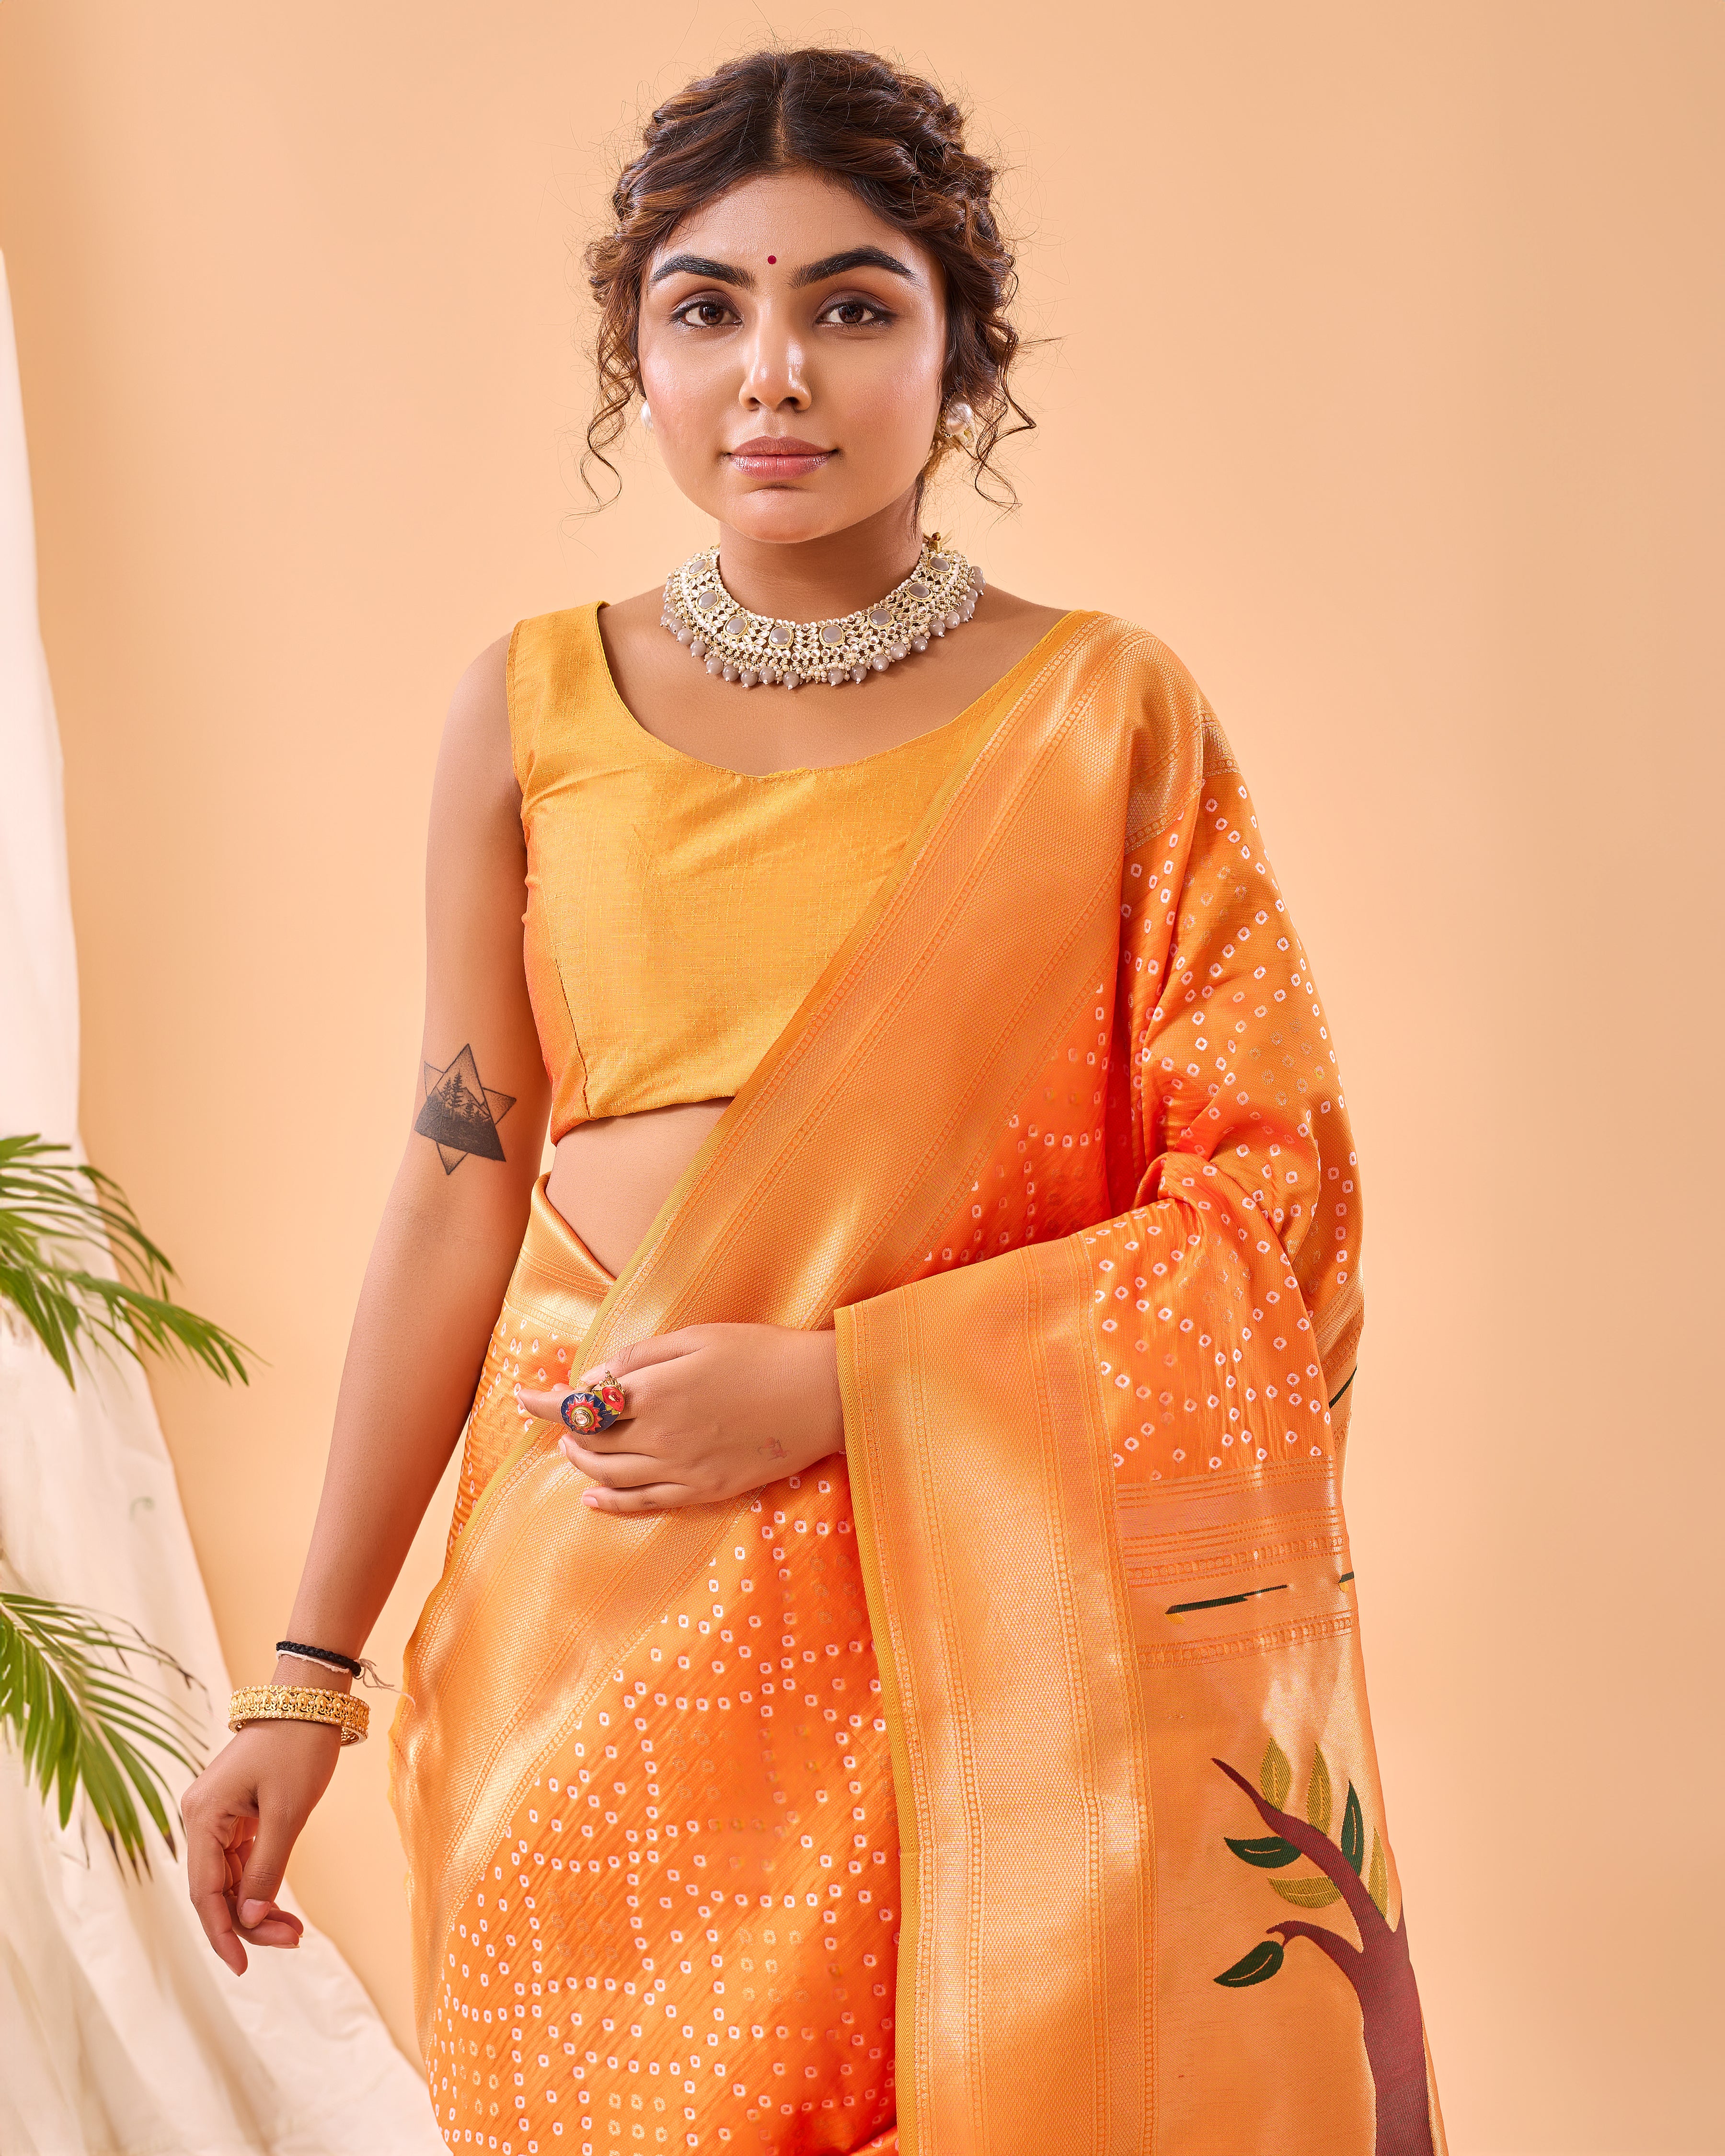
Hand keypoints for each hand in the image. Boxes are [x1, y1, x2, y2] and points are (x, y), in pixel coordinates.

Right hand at [182, 1688, 343, 1971]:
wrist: (310, 1696)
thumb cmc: (300, 1746)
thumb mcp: (288, 1812)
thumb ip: (266, 1867)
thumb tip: (249, 1916)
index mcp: (203, 1816)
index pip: (204, 1893)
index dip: (222, 1933)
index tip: (242, 1968)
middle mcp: (200, 1817)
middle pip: (215, 1889)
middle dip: (249, 1922)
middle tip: (292, 1941)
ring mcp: (216, 1814)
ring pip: (229, 1878)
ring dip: (257, 1907)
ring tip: (294, 1931)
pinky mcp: (235, 1811)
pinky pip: (240, 1860)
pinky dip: (260, 1883)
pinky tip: (280, 1906)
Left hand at [516, 1323, 843, 1513]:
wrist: (823, 1395)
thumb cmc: (762, 1353)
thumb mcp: (699, 1337)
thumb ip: (642, 1357)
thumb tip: (595, 1378)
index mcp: (656, 1391)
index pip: (581, 1403)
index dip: (544, 1402)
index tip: (520, 1397)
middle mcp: (661, 1436)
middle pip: (591, 1442)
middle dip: (565, 1430)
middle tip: (555, 1416)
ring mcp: (682, 1469)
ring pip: (609, 1476)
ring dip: (582, 1462)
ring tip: (573, 1449)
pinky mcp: (704, 1490)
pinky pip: (644, 1504)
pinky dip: (610, 1502)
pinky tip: (592, 1498)